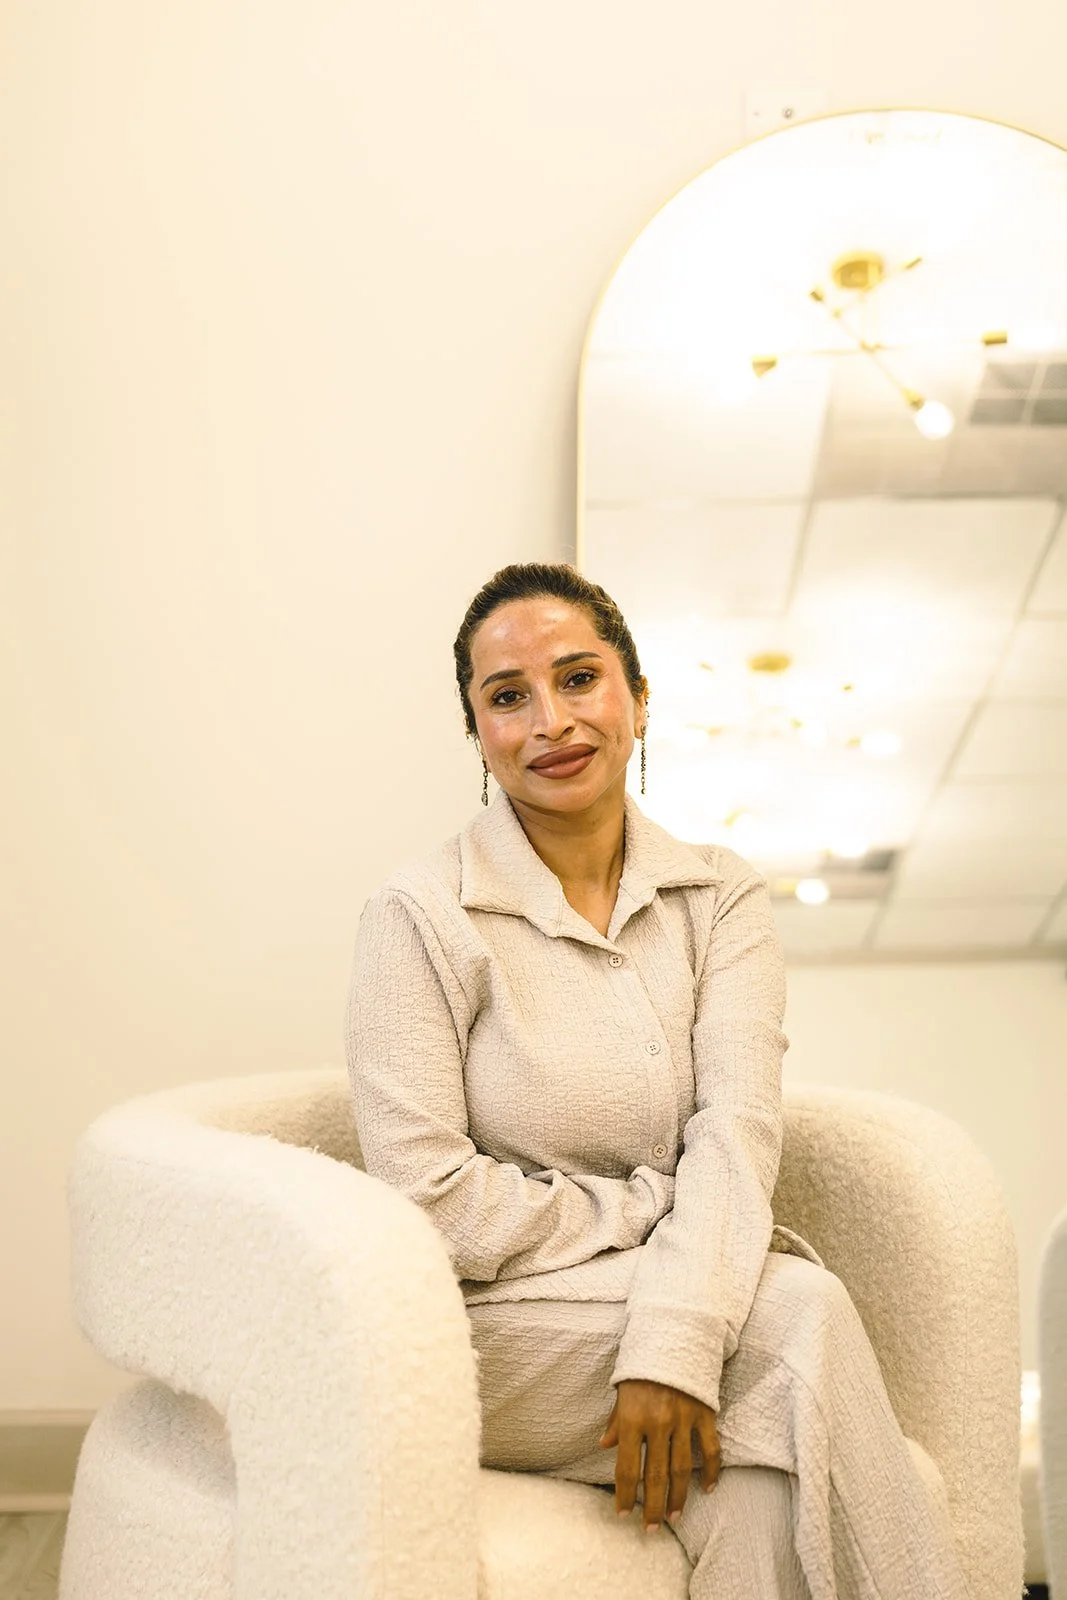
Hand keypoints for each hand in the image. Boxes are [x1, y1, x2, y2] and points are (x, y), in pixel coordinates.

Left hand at [598, 1378, 719, 1531]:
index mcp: (632, 1417)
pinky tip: (708, 1489)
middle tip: (650, 1530)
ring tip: (674, 1518)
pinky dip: (711, 1471)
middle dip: (652, 1507)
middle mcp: (657, 1422)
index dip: (625, 1495)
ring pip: (682, 1470)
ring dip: (678, 1498)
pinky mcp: (704, 1413)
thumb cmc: (643, 1364)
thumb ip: (616, 1421)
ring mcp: (683, 1419)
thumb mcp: (622, 1389)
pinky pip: (710, 1449)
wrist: (674, 1333)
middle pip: (655, 1476)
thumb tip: (605, 1446)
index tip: (623, 1514)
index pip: (627, 1467)